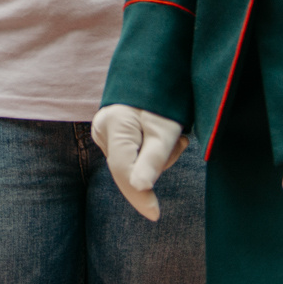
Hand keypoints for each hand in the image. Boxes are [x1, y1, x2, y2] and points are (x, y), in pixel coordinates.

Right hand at [93, 103, 184, 221]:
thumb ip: (152, 161)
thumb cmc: (162, 98)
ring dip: (158, 157)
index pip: (123, 171)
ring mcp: (106, 132)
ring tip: (175, 136)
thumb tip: (140, 188)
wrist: (157, 68)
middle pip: (129, 168)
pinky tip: (163, 137)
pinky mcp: (114, 134)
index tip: (156, 215)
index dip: (139, 195)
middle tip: (179, 141)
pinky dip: (152, 152)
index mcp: (112, 126)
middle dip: (158, 163)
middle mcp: (102, 130)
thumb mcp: (164, 131)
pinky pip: (134, 155)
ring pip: (134, 163)